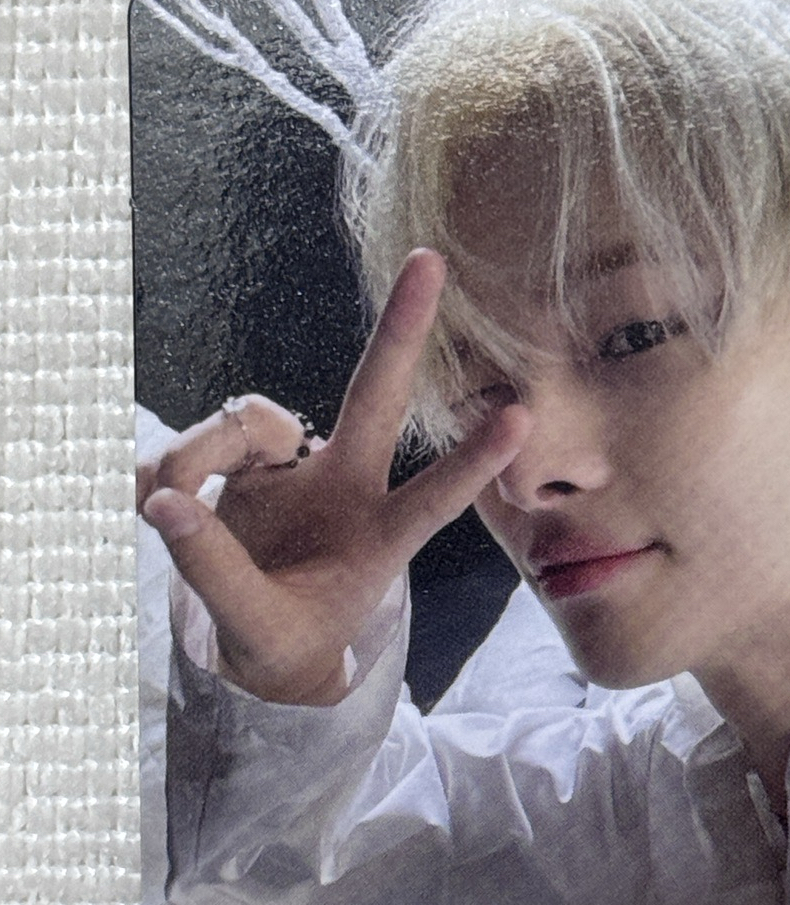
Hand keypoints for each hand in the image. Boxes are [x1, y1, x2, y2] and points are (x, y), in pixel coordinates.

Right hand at [138, 251, 525, 704]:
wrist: (258, 644)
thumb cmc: (280, 643)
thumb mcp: (254, 631)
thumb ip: (212, 572)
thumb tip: (163, 504)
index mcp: (377, 541)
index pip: (433, 498)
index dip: (473, 460)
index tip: (523, 418)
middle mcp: (348, 487)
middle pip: (378, 394)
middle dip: (402, 328)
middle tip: (429, 260)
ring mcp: (298, 465)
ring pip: (248, 421)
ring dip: (196, 457)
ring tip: (163, 508)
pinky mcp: (247, 457)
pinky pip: (200, 437)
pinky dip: (170, 465)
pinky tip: (152, 501)